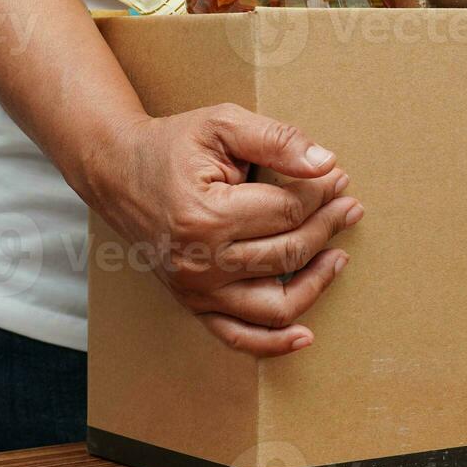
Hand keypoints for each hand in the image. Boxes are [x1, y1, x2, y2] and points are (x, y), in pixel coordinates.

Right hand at [79, 103, 361, 356]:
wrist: (118, 171)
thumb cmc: (174, 145)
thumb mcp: (223, 124)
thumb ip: (276, 140)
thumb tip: (326, 164)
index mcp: (206, 215)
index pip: (289, 211)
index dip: (322, 193)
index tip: (339, 179)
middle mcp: (200, 261)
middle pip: (289, 252)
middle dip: (328, 226)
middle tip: (349, 205)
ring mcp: (195, 289)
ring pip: (275, 303)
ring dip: (317, 281)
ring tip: (339, 255)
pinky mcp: (193, 303)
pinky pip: (237, 336)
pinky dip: (274, 342)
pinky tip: (304, 335)